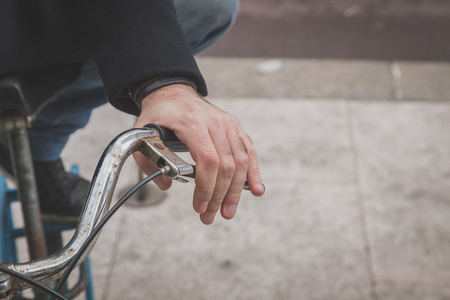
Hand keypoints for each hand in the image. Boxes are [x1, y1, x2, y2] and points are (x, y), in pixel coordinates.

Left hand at [133, 84, 264, 223]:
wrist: (174, 92)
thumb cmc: (161, 113)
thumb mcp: (143, 132)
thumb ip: (148, 161)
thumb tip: (166, 185)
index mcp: (193, 123)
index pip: (208, 159)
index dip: (207, 186)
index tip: (199, 205)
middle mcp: (215, 122)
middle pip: (227, 164)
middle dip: (220, 195)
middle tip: (210, 216)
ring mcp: (228, 124)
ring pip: (241, 160)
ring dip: (237, 190)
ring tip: (229, 211)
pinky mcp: (235, 128)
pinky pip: (248, 151)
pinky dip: (253, 172)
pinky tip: (256, 190)